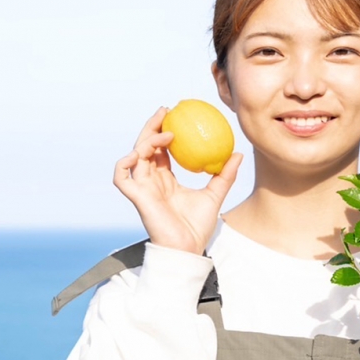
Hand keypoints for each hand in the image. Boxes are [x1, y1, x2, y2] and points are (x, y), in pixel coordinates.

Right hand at [113, 106, 243, 254]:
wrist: (188, 249)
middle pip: (145, 146)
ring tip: (167, 132)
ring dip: (147, 140)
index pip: (160, 149)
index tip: (176, 114)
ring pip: (135, 156)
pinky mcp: (136, 198)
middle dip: (151, 125)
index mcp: (165, 180)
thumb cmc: (197, 227)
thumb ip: (224, 175)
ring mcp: (142, 188)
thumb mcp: (215, 195)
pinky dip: (124, 163)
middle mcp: (151, 181)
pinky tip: (139, 152)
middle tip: (167, 110)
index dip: (163, 130)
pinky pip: (121, 177)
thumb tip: (238, 153)